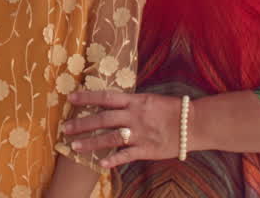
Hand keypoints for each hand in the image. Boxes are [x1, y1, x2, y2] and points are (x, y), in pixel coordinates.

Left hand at [61, 90, 182, 168]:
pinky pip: (126, 155)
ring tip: (74, 147)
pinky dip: (113, 159)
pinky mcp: (147, 149)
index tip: (70, 98)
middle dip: (82, 123)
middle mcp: (134, 116)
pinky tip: (101, 163)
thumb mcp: (149, 99)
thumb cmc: (171, 109)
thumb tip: (110, 102)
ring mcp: (140, 133)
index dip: (87, 97)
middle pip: (103, 118)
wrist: (194, 123)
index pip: (106, 97)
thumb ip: (130, 103)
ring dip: (91, 142)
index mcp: (135, 101)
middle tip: (65, 128)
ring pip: (110, 137)